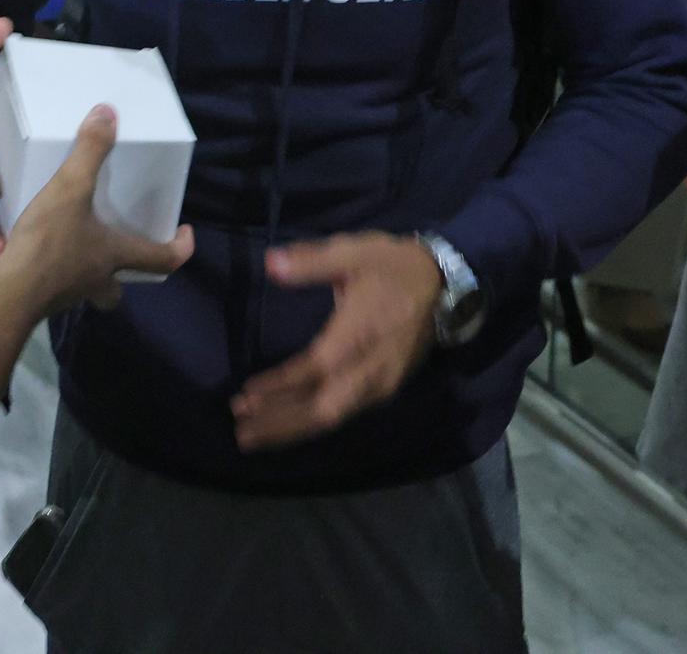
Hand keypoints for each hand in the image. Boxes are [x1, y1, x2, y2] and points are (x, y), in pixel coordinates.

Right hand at [0, 105, 196, 312]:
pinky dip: (58, 270)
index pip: (165, 259)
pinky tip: (43, 250)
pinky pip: (60, 284)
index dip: (180, 247)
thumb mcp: (70, 188)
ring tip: (81, 243)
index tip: (185, 233)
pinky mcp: (44, 296)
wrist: (8, 292)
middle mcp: (99, 279)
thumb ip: (90, 151)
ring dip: (92, 270)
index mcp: (116, 255)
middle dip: (128, 268)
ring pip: (93, 287)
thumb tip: (108, 114)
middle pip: (123, 283)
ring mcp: (70, 292)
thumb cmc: (49, 243)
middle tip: (123, 247)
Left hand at [229, 232, 441, 452]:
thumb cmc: (393, 266)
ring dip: (293, 428)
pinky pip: (345, 413)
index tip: (246, 395)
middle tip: (240, 431)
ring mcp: (382, 382)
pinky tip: (289, 425)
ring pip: (334, 416)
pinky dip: (314, 422)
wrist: (445, 283)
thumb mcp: (353, 252)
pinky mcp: (386, 387)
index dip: (280, 385)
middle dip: (280, 422)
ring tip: (254, 434)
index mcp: (360, 334)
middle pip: (323, 408)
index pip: (315, 369)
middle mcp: (372, 368)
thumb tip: (271, 263)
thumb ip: (311, 261)